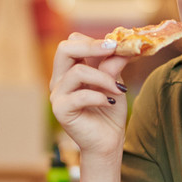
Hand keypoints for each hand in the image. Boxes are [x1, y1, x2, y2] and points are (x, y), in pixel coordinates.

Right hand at [49, 33, 129, 155]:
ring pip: (77, 71)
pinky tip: (110, 102)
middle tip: (113, 49)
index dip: (94, 41)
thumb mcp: (114, 83)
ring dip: (103, 78)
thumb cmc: (109, 111)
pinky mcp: (61, 110)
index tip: (117, 45)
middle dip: (90, 46)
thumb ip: (113, 65)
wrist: (107, 141)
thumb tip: (124, 46)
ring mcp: (58, 94)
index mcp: (70, 69)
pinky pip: (80, 95)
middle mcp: (60, 79)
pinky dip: (99, 96)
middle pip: (64, 49)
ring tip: (119, 89)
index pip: (73, 43)